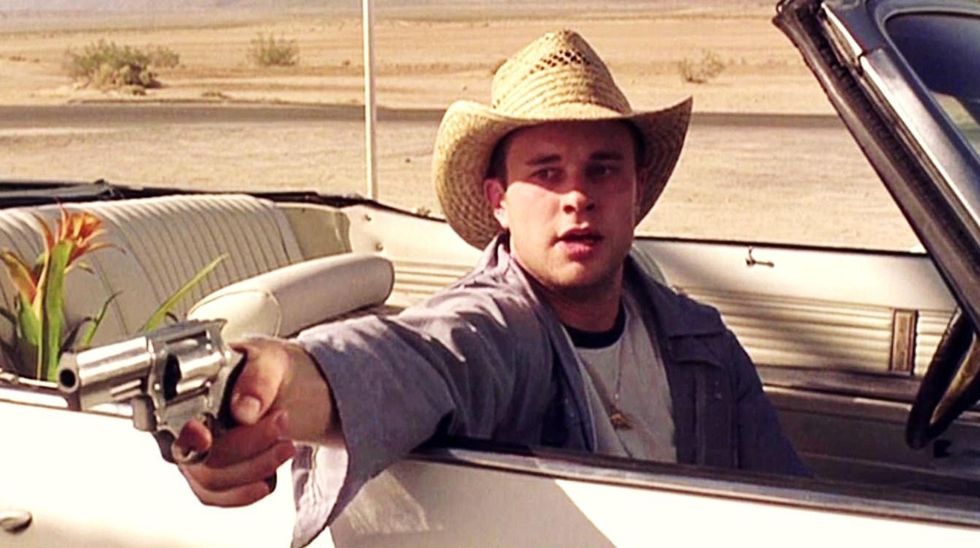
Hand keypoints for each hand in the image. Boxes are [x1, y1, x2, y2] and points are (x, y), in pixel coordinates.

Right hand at [175, 337, 331, 506]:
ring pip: (213, 481)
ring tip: (287, 446)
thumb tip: (244, 409)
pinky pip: (222, 497)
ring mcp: (195, 456)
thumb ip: (257, 378)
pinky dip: (247, 493)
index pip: (173, 423)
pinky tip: (269, 480)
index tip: (205, 437)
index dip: (187, 437)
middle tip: (281, 423)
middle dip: (247, 446)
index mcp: (185, 393)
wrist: (279, 384)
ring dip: (256, 468)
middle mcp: (182, 429)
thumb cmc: (263, 366)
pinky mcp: (213, 475)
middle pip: (199, 458)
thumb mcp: (269, 358)